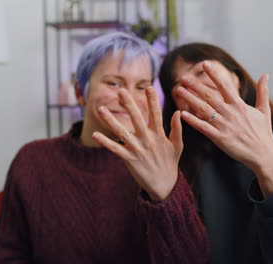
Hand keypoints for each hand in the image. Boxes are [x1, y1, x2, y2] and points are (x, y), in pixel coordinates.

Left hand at [92, 87, 183, 201]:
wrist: (164, 185)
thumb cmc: (170, 163)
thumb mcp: (177, 145)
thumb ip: (176, 128)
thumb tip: (178, 112)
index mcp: (159, 135)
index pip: (156, 114)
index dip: (152, 100)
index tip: (148, 87)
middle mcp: (147, 140)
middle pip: (137, 119)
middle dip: (129, 104)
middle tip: (122, 91)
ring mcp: (137, 149)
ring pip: (122, 132)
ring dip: (111, 120)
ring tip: (101, 108)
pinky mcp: (129, 159)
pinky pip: (115, 149)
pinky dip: (105, 142)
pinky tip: (95, 134)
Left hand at [177, 62, 272, 196]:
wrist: (263, 155)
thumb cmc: (263, 133)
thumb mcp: (264, 110)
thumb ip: (263, 92)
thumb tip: (266, 74)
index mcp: (240, 106)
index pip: (224, 86)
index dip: (214, 74)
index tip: (205, 64)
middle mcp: (231, 113)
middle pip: (209, 96)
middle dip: (196, 85)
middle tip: (184, 77)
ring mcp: (224, 126)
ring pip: (203, 109)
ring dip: (190, 99)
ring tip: (179, 90)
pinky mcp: (220, 138)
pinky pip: (203, 128)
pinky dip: (193, 121)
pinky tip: (182, 114)